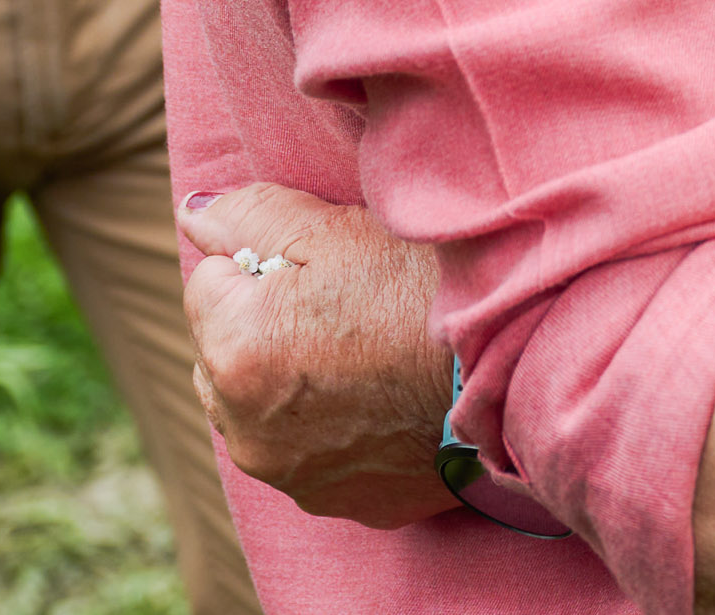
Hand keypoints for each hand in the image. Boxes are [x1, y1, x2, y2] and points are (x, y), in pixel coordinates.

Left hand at [178, 186, 457, 527]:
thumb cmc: (429, 291)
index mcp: (234, 352)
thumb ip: (250, 215)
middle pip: (221, 353)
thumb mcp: (336, 230)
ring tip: (366, 354)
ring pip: (260, 409)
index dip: (264, 262)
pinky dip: (333, 429)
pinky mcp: (341, 502)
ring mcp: (293, 476)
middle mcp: (247, 430)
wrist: (520, 369)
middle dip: (261, 327)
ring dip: (289, 383)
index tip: (322, 266)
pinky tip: (385, 399)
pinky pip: (312, 454)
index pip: (207, 282)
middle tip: (344, 307)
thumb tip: (193, 212)